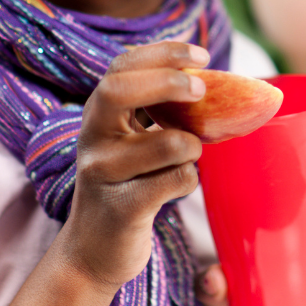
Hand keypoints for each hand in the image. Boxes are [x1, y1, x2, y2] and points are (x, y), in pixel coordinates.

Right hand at [60, 41, 210, 289]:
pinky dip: (189, 179)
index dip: (163, 53)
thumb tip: (212, 78)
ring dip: (192, 145)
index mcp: (99, 113)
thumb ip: (157, 109)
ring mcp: (103, 174)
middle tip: (202, 89)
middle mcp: (93, 138)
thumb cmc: (128, 183)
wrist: (93, 253)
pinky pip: (175, 180)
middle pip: (118, 90)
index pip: (121, 65)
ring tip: (190, 154)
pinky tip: (178, 185)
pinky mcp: (122, 209)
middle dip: (168, 82)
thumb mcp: (132, 139)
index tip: (201, 56)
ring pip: (165, 143)